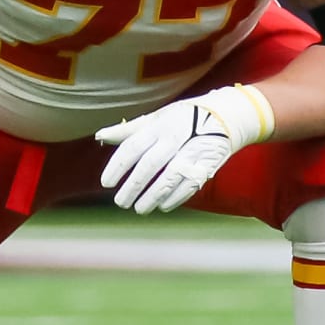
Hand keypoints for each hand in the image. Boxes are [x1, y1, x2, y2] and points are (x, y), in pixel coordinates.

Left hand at [96, 84, 275, 213]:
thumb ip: (129, 130)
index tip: (106, 183)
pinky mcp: (208, 164)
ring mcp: (193, 151)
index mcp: (159, 124)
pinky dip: (175, 198)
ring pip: (170, 177)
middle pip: (150, 164)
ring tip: (139, 208)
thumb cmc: (182, 118)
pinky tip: (162, 206)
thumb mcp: (156, 118)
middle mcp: (175, 136)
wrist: (224, 116)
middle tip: (121, 202)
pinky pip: (189, 185)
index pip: (133, 146)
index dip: (118, 166)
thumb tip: (100, 136)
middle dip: (133, 185)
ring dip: (152, 196)